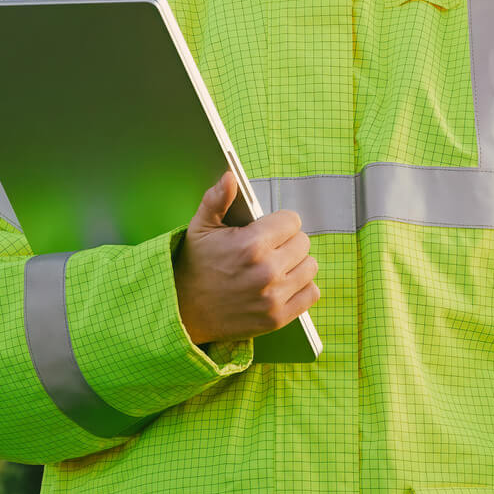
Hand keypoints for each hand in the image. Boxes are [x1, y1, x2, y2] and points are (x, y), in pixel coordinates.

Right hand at [173, 171, 319, 345]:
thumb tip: (230, 176)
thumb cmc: (194, 266)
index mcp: (251, 244)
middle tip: (268, 249)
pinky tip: (282, 284)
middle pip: (303, 242)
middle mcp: (267, 271)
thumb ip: (217, 200)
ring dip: (296, 264)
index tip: (266, 230)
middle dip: (287, 242)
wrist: (182, 313)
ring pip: (310, 266)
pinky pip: (312, 293)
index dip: (279, 223)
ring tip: (275, 266)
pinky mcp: (278, 317)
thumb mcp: (200, 229)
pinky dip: (302, 287)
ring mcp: (274, 297)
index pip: (292, 221)